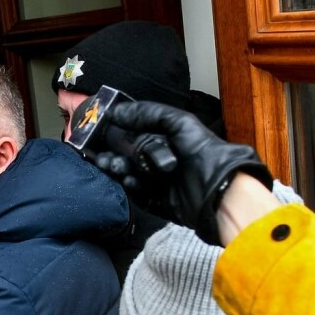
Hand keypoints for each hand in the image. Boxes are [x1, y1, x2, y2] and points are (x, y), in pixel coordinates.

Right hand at [106, 101, 274, 245]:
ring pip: (127, 175)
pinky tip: (130, 180)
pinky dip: (131, 186)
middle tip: (104, 157)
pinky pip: (135, 194)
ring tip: (118, 167)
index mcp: (163, 141)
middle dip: (112, 156)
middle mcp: (157, 161)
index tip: (100, 134)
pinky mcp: (154, 203)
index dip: (115, 135)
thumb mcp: (178, 122)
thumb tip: (115, 111)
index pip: (132, 137)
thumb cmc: (199, 149)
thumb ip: (147, 113)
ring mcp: (155, 183)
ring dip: (119, 169)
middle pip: (125, 157)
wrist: (214, 186)